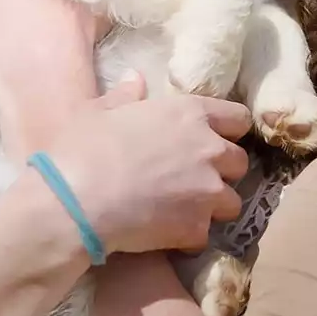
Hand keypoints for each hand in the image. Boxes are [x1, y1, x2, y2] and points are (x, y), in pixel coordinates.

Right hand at [40, 73, 252, 255]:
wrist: (77, 201)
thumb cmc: (84, 148)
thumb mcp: (100, 112)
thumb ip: (126, 96)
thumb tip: (135, 78)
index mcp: (189, 113)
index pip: (238, 118)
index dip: (229, 130)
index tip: (215, 139)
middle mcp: (209, 149)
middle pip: (239, 163)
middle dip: (222, 172)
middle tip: (195, 179)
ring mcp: (208, 190)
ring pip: (230, 203)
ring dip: (211, 207)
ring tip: (183, 212)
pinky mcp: (197, 227)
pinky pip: (204, 235)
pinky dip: (189, 237)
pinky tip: (166, 235)